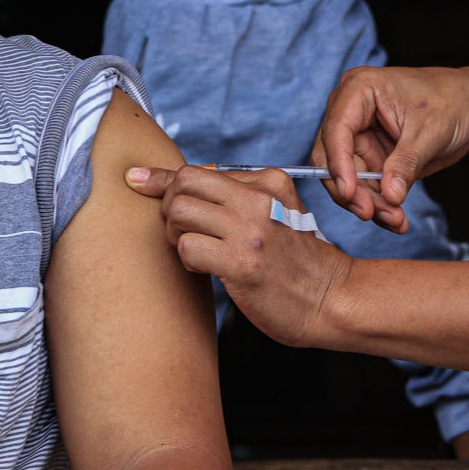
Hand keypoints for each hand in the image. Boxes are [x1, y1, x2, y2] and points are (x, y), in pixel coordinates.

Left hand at [124, 166, 351, 346]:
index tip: (137, 179)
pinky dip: (187, 259)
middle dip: (168, 206)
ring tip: (196, 250)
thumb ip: (237, 197)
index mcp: (268, 182)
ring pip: (179, 211)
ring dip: (175, 234)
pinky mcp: (242, 262)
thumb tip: (180, 181)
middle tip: (180, 231)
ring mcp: (251, 229)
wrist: (331, 299)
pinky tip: (206, 269)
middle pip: (183, 182)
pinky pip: (188, 247)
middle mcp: (259, 198)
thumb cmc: (296, 261)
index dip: (163, 178)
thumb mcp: (277, 214)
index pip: (200, 170)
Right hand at [311, 65, 468, 231]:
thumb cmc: (450, 100)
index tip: (349, 193)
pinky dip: (379, 205)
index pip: (336, 130)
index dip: (338, 164)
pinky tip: (396, 219)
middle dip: (352, 190)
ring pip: (346, 179)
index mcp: (359, 90)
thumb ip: (407, 162)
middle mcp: (350, 112)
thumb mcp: (432, 130)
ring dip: (368, 203)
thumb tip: (389, 195)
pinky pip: (365, 187)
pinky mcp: (369, 158)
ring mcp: (358, 137)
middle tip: (372, 213)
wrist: (468, 106)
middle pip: (333, 158)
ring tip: (396, 220)